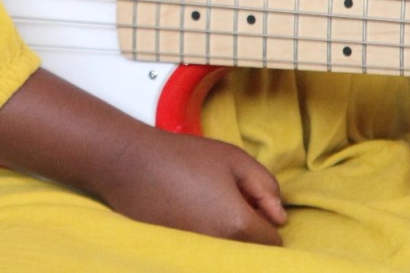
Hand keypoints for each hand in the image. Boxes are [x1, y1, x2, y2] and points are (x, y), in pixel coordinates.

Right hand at [0, 69, 285, 244]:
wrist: (129, 164)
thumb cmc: (181, 156)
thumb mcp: (233, 158)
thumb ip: (265, 186)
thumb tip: (279, 215)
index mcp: (237, 224)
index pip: (273, 242)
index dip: (268, 221)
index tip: (254, 202)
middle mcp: (219, 246)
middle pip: (251, 251)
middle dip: (249, 231)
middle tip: (230, 199)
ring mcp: (197, 251)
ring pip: (228, 252)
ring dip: (227, 234)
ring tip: (207, 203)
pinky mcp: (178, 251)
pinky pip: (205, 251)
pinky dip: (205, 237)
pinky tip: (190, 211)